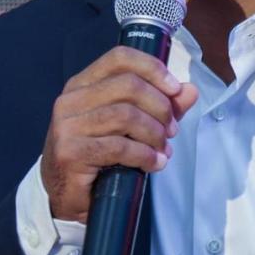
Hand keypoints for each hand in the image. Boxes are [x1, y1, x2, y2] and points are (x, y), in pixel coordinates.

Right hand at [40, 45, 198, 222]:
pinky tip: (154, 164)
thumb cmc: (98, 156)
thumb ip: (159, 105)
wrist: (65, 197)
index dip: (152, 68)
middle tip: (172, 129)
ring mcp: (67, 126)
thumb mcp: (130, 126)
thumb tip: (190, 91)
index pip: (120, 58)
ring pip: (126, 115)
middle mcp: (71, 100)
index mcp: (83, 84)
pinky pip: (119, 146)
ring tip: (163, 148)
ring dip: (154, 133)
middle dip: (160, 107)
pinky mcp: (70, 152)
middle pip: (128, 85)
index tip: (174, 88)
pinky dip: (144, 155)